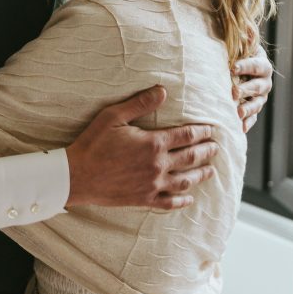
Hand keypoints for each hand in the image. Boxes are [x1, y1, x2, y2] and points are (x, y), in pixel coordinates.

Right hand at [66, 86, 217, 210]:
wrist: (77, 176)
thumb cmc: (93, 143)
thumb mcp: (113, 116)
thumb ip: (140, 104)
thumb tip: (162, 91)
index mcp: (153, 143)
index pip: (186, 136)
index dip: (201, 131)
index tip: (211, 130)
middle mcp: (158, 165)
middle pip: (191, 157)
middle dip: (206, 151)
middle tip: (216, 147)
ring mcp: (152, 185)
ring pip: (185, 181)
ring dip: (200, 175)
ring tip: (210, 171)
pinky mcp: (144, 199)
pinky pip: (169, 202)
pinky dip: (182, 201)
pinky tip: (189, 198)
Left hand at [232, 43, 272, 131]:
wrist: (239, 68)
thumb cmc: (238, 54)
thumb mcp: (241, 45)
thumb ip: (243, 38)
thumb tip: (245, 27)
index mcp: (262, 64)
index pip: (256, 65)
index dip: (245, 66)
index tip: (232, 67)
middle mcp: (265, 81)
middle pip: (259, 86)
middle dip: (246, 89)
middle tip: (233, 92)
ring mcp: (261, 97)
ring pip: (257, 104)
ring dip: (248, 109)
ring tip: (238, 113)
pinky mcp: (254, 109)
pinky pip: (253, 118)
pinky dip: (248, 123)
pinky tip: (240, 128)